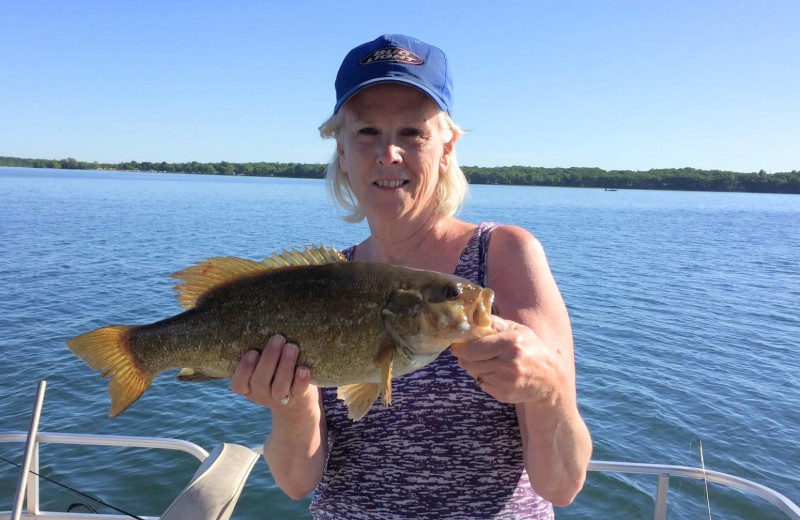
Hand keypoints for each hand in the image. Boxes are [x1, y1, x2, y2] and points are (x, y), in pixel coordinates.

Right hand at [231, 335, 318, 413]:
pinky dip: (301, 380)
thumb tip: (261, 322)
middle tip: (278, 338)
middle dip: (269, 358)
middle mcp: (260, 394)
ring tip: (292, 347)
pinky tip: (304, 368)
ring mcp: (279, 399)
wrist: (296, 397)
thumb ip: (259, 352)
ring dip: (285, 365)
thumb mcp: (261, 365)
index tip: (253, 352)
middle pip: (260, 381)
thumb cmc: (274, 371)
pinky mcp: (298, 398)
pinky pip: (298, 391)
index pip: (238, 384)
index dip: (244, 369)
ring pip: (279, 386)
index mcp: (247, 386)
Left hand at [450, 316, 566, 405]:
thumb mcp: (517, 330)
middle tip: (469, 353)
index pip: (473, 348)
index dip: (460, 347)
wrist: (550, 379)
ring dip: (476, 368)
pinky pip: (482, 385)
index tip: (456, 345)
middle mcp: (508, 363)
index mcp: (510, 343)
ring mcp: (506, 381)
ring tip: (489, 362)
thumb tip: (472, 317)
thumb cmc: (531, 349)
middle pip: (469, 362)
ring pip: (474, 374)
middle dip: (465, 358)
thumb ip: (494, 323)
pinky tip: (497, 374)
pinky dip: (485, 379)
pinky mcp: (504, 394)